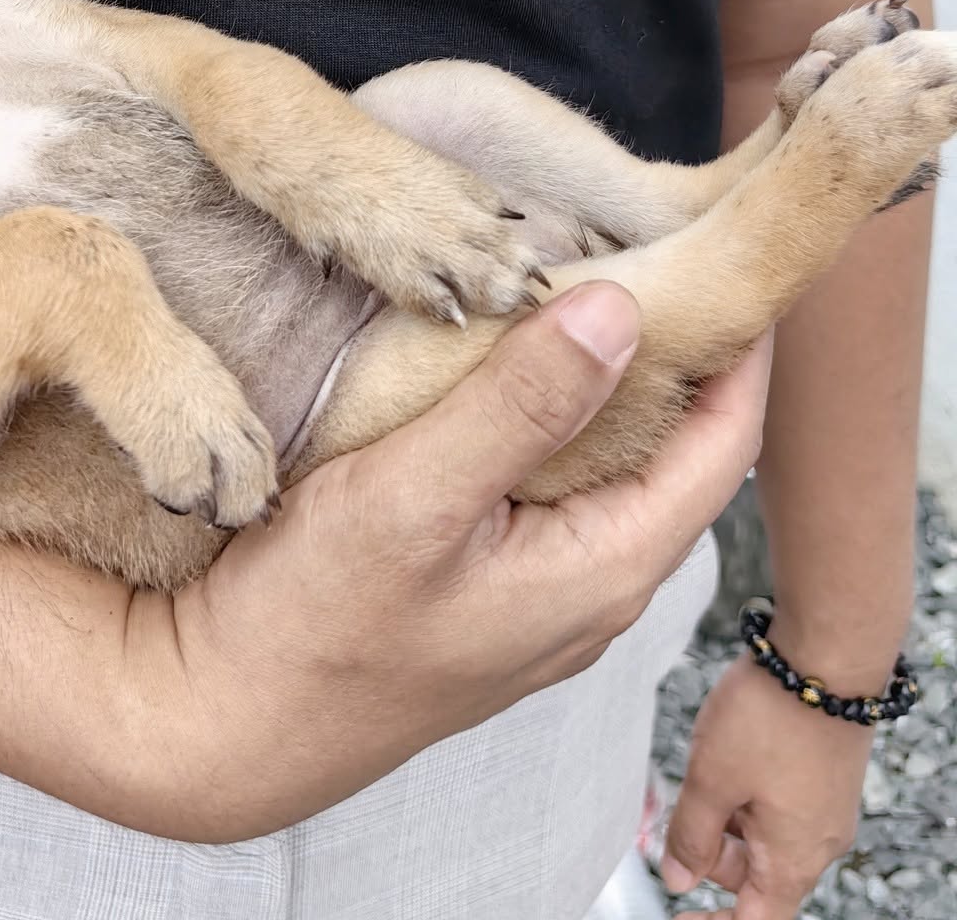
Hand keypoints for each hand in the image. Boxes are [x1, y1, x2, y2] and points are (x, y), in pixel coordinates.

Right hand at [113, 291, 770, 839]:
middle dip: (669, 345)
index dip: (738, 343)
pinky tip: (498, 359)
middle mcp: (590, 584)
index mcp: (604, 568)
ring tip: (573, 273)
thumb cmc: (310, 626)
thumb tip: (618, 310)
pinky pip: (546, 478)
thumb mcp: (416, 497)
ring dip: (601, 373)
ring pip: (606, 460)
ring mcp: (537, 588)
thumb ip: (520, 405)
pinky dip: (544, 407)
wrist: (218, 722)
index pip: (723, 440)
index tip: (722, 249)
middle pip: (672, 446)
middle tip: (637, 236)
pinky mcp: (482, 578)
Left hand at [661, 655, 870, 916]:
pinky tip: (729, 752)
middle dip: (713, 852)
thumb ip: (690, 835)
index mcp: (793, 860)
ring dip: (728, 816)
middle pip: (757, 876)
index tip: (680, 913)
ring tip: (705, 767)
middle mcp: (818, 842)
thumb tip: (677, 880)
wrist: (827, 656)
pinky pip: (781, 804)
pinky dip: (748, 793)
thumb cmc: (771, 717)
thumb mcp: (712, 778)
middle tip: (681, 808)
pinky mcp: (825, 775)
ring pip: (766, 835)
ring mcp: (825, 808)